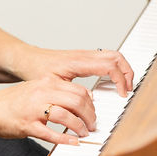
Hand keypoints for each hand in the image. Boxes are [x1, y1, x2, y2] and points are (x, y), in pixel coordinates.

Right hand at [0, 76, 95, 145]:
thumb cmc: (12, 101)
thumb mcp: (36, 88)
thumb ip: (56, 91)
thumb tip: (80, 98)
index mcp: (46, 82)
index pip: (78, 90)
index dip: (91, 103)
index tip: (93, 112)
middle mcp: (42, 93)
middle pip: (77, 101)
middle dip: (89, 116)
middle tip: (92, 125)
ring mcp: (34, 109)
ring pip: (67, 116)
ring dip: (80, 127)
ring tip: (84, 133)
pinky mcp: (28, 126)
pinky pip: (51, 133)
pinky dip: (65, 139)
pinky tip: (73, 142)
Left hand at [16, 47, 134, 96]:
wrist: (28, 59)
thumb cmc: (36, 71)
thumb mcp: (52, 85)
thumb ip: (69, 93)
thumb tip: (90, 101)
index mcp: (78, 62)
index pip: (108, 65)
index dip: (120, 79)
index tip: (122, 94)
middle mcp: (83, 55)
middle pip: (116, 56)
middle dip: (127, 72)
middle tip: (128, 90)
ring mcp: (84, 54)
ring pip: (113, 55)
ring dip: (123, 69)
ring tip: (124, 86)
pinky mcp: (83, 57)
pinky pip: (106, 57)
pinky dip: (114, 68)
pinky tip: (113, 81)